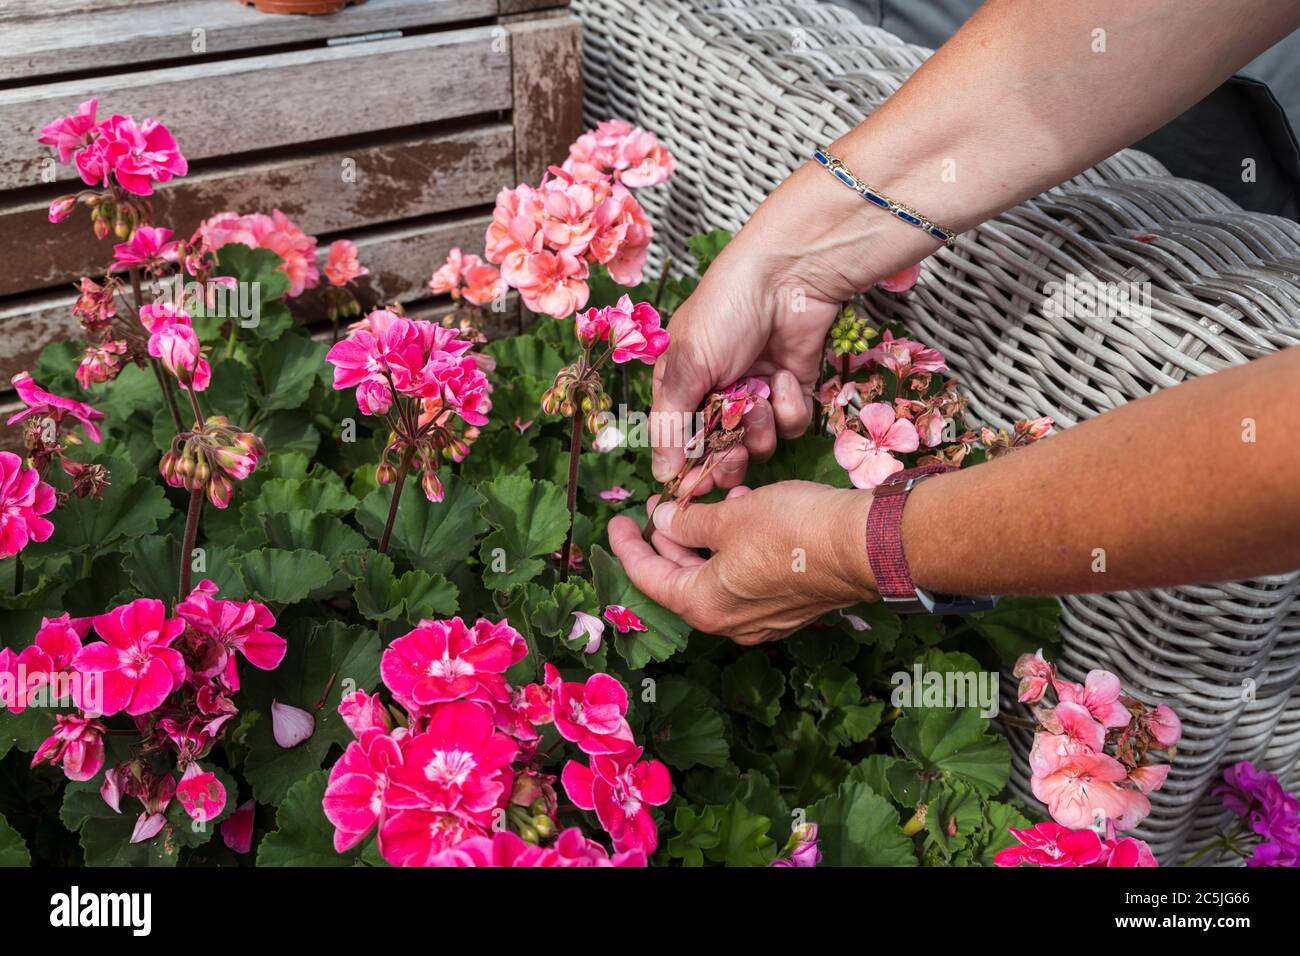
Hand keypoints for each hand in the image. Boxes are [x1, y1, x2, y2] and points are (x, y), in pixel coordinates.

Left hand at [607, 481, 877, 644]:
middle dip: (670, 538)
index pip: (649, 577)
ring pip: (716, 575)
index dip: (628, 546)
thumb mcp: (730, 516)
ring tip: (711, 498)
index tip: (617, 522)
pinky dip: (735, 548)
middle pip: (682, 578)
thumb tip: (663, 521)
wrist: (865, 546)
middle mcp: (729, 622)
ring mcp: (761, 619)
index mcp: (704, 605)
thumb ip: (688, 521)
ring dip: (706, 538)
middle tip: (663, 504)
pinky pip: (746, 578)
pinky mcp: (788, 607)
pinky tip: (745, 513)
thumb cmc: (793, 530)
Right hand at [649, 240, 840, 487]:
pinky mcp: (791, 392)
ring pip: (758, 446)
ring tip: (761, 396)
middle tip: (734, 452)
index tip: (697, 485)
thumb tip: (661, 475)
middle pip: (720, 454)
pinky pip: (790, 427)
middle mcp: (716, 396)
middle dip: (728, 458)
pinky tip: (784, 377)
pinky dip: (788, 407)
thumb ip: (671, 424)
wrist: (787, 277)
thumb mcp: (685, 366)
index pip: (679, 444)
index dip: (689, 469)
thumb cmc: (724, 310)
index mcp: (680, 388)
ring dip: (760, 428)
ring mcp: (755, 395)